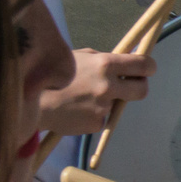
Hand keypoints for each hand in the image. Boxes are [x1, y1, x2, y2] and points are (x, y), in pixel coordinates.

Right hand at [35, 48, 155, 135]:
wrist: (31, 101)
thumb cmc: (52, 74)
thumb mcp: (78, 57)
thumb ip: (102, 59)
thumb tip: (123, 61)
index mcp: (105, 64)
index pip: (143, 65)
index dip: (149, 67)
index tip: (147, 69)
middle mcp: (108, 86)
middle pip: (142, 90)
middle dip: (139, 86)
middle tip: (130, 85)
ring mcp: (103, 107)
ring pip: (117, 104)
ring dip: (108, 100)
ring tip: (83, 97)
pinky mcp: (96, 124)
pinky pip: (102, 117)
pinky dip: (94, 114)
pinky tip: (77, 109)